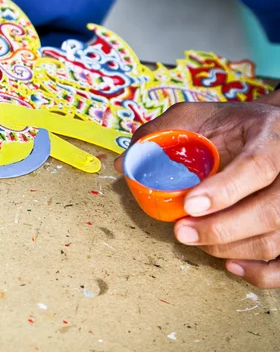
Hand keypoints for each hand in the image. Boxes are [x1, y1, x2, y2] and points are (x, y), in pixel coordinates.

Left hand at [114, 101, 279, 287]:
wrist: (270, 133)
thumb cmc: (231, 126)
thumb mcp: (197, 117)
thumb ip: (161, 133)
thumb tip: (124, 162)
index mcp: (271, 137)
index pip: (258, 166)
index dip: (225, 190)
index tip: (190, 204)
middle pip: (271, 211)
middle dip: (221, 228)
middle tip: (181, 232)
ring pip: (276, 238)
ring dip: (230, 248)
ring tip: (194, 239)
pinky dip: (260, 272)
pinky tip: (230, 264)